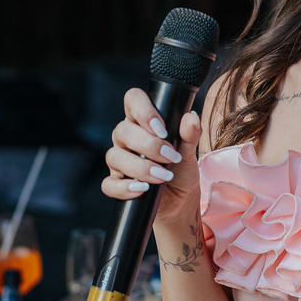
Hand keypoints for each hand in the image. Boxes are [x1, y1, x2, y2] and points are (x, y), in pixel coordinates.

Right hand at [101, 87, 201, 224]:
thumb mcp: (189, 152)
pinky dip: (125, 188)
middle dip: (149, 145)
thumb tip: (191, 118)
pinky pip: (109, 184)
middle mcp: (126, 138)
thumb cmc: (181, 170)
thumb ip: (190, 134)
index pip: (133, 100)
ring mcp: (119, 161)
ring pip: (115, 157)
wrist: (180, 200)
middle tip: (170, 157)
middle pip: (122, 130)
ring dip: (141, 167)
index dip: (143, 110)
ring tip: (163, 176)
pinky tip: (142, 189)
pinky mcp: (117, 183)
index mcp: (142, 122)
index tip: (162, 129)